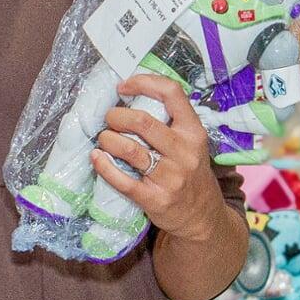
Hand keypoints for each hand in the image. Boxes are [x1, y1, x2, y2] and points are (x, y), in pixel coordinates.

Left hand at [90, 73, 227, 241]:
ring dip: (107, 139)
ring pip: (129, 149)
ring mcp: (170, 177)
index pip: (171, 93)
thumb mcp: (192, 144)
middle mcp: (184, 152)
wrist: (202, 217)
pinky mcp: (154, 199)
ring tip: (103, 139)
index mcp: (193, 132)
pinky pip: (122, 180)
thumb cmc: (190, 174)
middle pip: (142, 121)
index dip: (143, 82)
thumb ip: (170, 123)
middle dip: (116, 115)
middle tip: (108, 119)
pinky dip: (103, 166)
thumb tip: (131, 98)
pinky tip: (96, 158)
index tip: (123, 87)